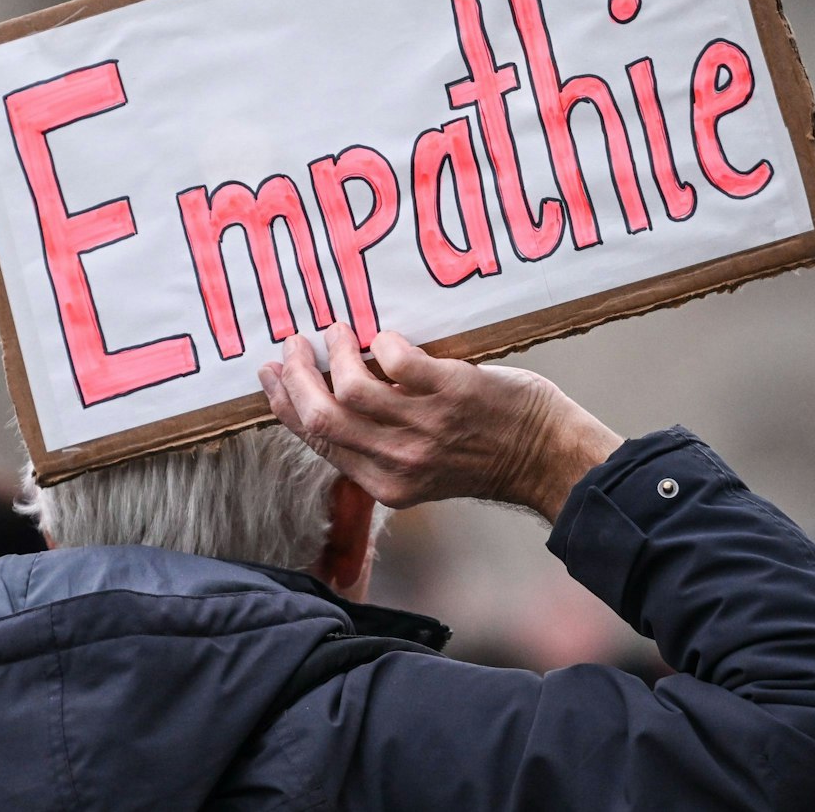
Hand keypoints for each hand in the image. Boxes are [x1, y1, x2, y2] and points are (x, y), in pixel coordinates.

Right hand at [257, 324, 622, 521]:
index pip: (315, 441)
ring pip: (351, 386)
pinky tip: (385, 337)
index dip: (284, 405)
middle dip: (298, 375)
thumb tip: (329, 399)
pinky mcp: (450, 393)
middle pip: (321, 416)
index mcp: (383, 484)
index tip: (270, 375)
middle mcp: (398, 461)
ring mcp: (424, 427)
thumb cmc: (481, 455)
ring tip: (340, 331)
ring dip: (337, 351)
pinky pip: (396, 360)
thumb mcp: (417, 469)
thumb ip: (376, 444)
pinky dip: (383, 343)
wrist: (544, 454)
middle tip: (295, 345)